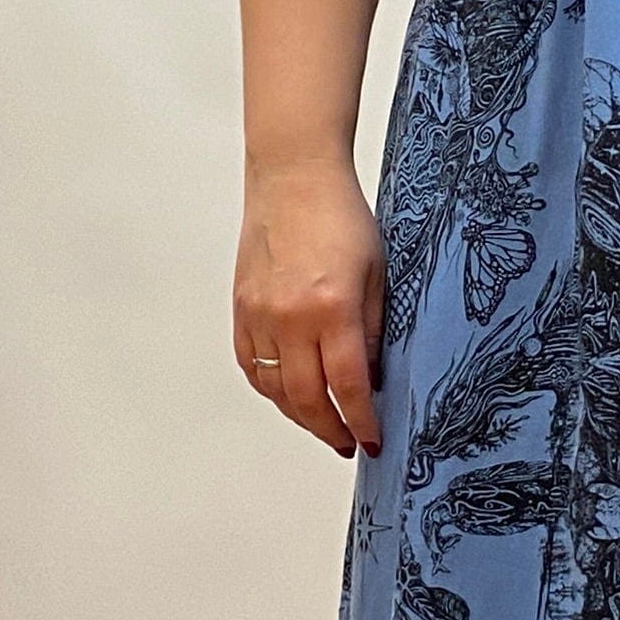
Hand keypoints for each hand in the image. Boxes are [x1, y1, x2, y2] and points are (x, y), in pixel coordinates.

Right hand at [234, 157, 386, 457]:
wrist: (293, 177)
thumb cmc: (339, 216)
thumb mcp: (378, 275)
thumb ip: (372, 331)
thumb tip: (369, 380)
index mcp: (332, 308)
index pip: (347, 386)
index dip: (361, 421)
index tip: (372, 440)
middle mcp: (290, 317)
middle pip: (306, 398)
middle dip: (330, 429)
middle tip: (347, 441)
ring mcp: (260, 314)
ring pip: (275, 389)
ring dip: (299, 415)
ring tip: (321, 423)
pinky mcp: (241, 307)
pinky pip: (252, 365)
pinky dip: (270, 388)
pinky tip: (288, 394)